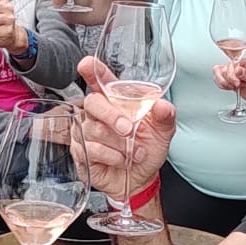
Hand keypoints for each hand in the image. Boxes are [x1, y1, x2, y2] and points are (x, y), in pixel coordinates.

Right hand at [76, 57, 173, 196]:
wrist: (140, 179)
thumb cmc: (147, 149)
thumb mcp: (162, 132)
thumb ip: (165, 116)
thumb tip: (163, 105)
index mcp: (115, 101)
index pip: (100, 80)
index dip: (91, 70)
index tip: (86, 65)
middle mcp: (97, 113)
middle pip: (93, 102)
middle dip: (112, 116)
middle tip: (129, 130)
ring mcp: (86, 132)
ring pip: (94, 129)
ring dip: (120, 144)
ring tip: (134, 151)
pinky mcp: (81, 152)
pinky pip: (91, 149)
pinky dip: (112, 156)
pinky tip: (121, 159)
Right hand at [213, 57, 245, 106]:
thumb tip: (237, 69)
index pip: (232, 64)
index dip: (232, 74)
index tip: (238, 82)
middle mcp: (238, 67)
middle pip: (223, 68)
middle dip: (228, 79)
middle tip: (236, 84)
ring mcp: (233, 74)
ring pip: (218, 72)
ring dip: (223, 81)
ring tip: (232, 86)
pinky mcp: (231, 81)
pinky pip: (219, 80)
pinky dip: (221, 84)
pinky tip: (229, 87)